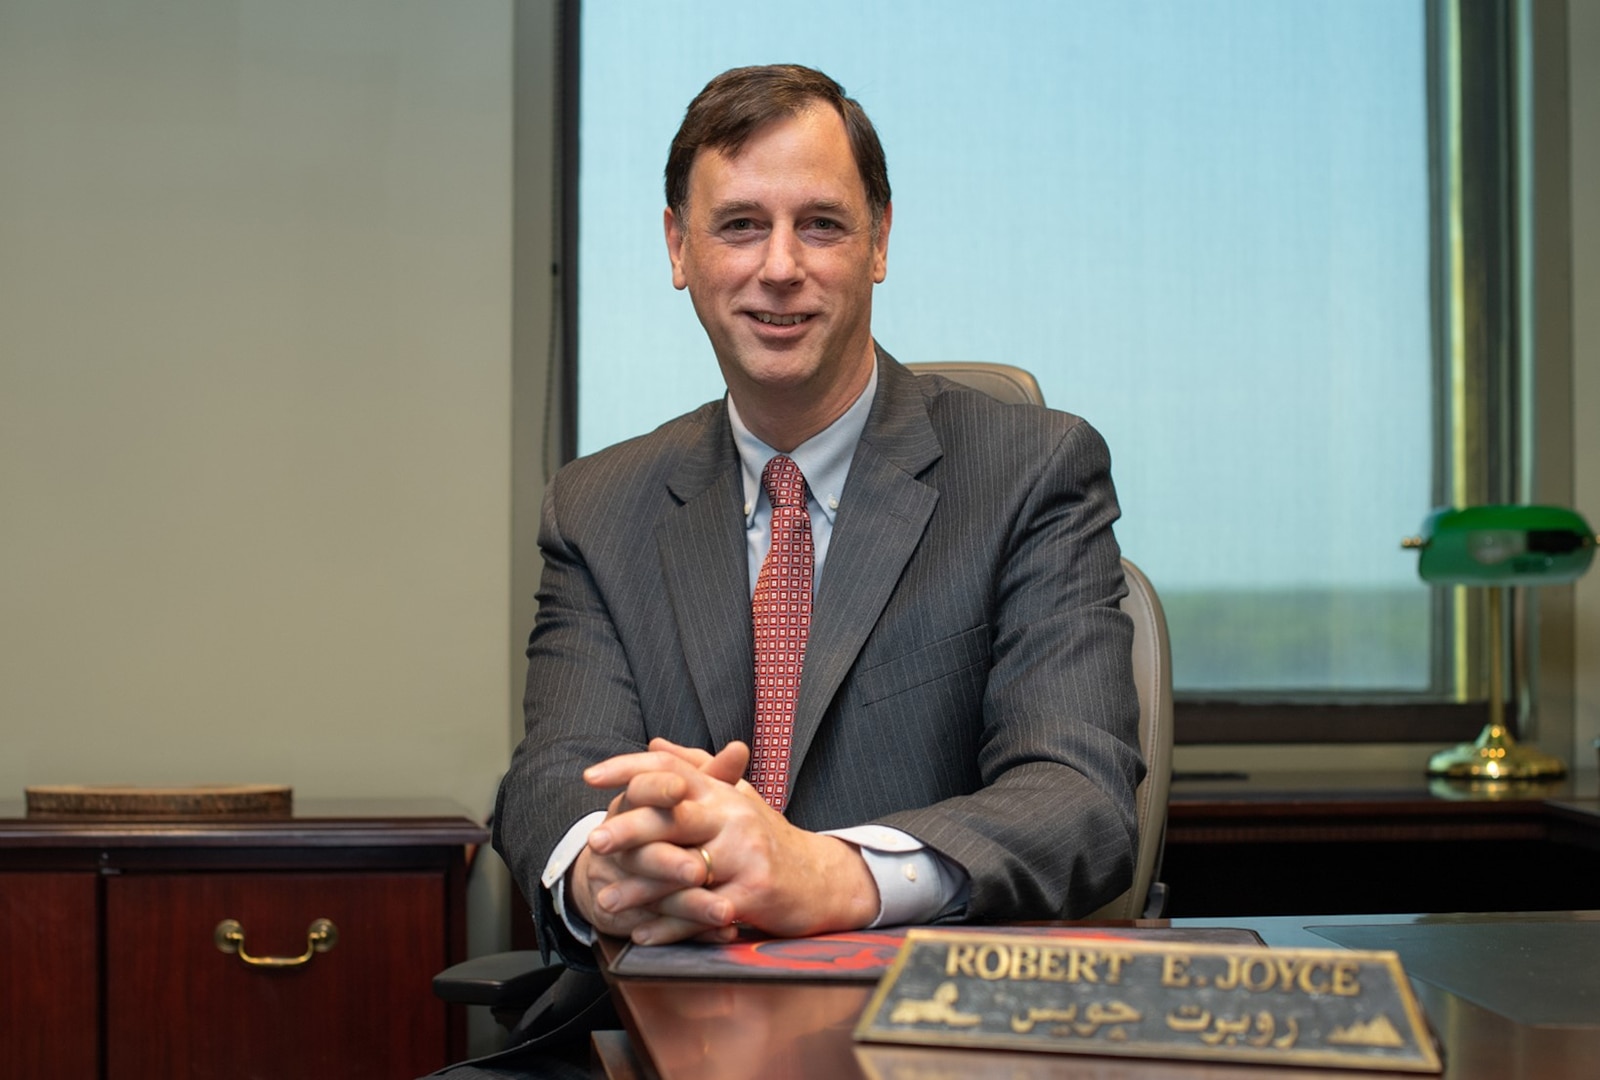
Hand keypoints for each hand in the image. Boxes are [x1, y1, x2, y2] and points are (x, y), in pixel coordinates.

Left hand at [571, 738, 879, 944]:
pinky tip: (643, 933)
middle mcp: (733, 816)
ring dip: (640, 890)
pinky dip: (671, 927)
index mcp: (722, 791)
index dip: (628, 769)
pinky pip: (703, 912)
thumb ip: (694, 770)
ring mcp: (745, 854)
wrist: (821, 878)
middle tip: (594, 844)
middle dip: (628, 830)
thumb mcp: (734, 797)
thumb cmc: (766, 838)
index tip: (589, 777)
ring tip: (606, 901)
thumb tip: (654, 743)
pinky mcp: (754, 894)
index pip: (670, 769)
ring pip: (683, 871)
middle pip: (672, 817)